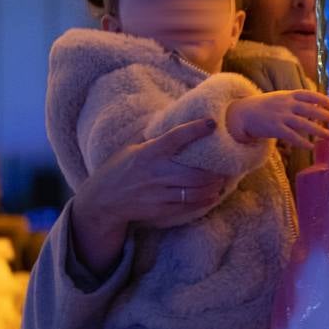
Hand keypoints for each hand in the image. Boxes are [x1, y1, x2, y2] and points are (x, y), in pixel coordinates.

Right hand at [71, 119, 226, 274]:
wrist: (103, 200)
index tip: (211, 123)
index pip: (175, 137)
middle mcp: (156, 173)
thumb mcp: (130, 148)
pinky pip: (189, 206)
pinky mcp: (161, 209)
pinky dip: (204, 201)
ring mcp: (159, 193)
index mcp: (148, 153)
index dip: (194, 129)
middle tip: (225, 167)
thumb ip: (151, 136)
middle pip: (194, 172)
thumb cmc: (117, 169)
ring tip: (221, 182)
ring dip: (213, 187)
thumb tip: (170, 118)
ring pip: (195, 191)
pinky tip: (212, 196)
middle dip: (214, 172)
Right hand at [227, 90, 328, 149]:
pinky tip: (311, 146)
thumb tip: (316, 108)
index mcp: (288, 95)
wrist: (242, 113)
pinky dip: (302, 141)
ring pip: (303, 124)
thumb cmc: (265, 107)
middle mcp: (285, 104)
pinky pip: (291, 136)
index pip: (307, 94)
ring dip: (318, 130)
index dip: (321, 98)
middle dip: (326, 115)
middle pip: (310, 110)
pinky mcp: (274, 128)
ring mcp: (280, 116)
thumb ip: (296, 102)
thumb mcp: (280, 98)